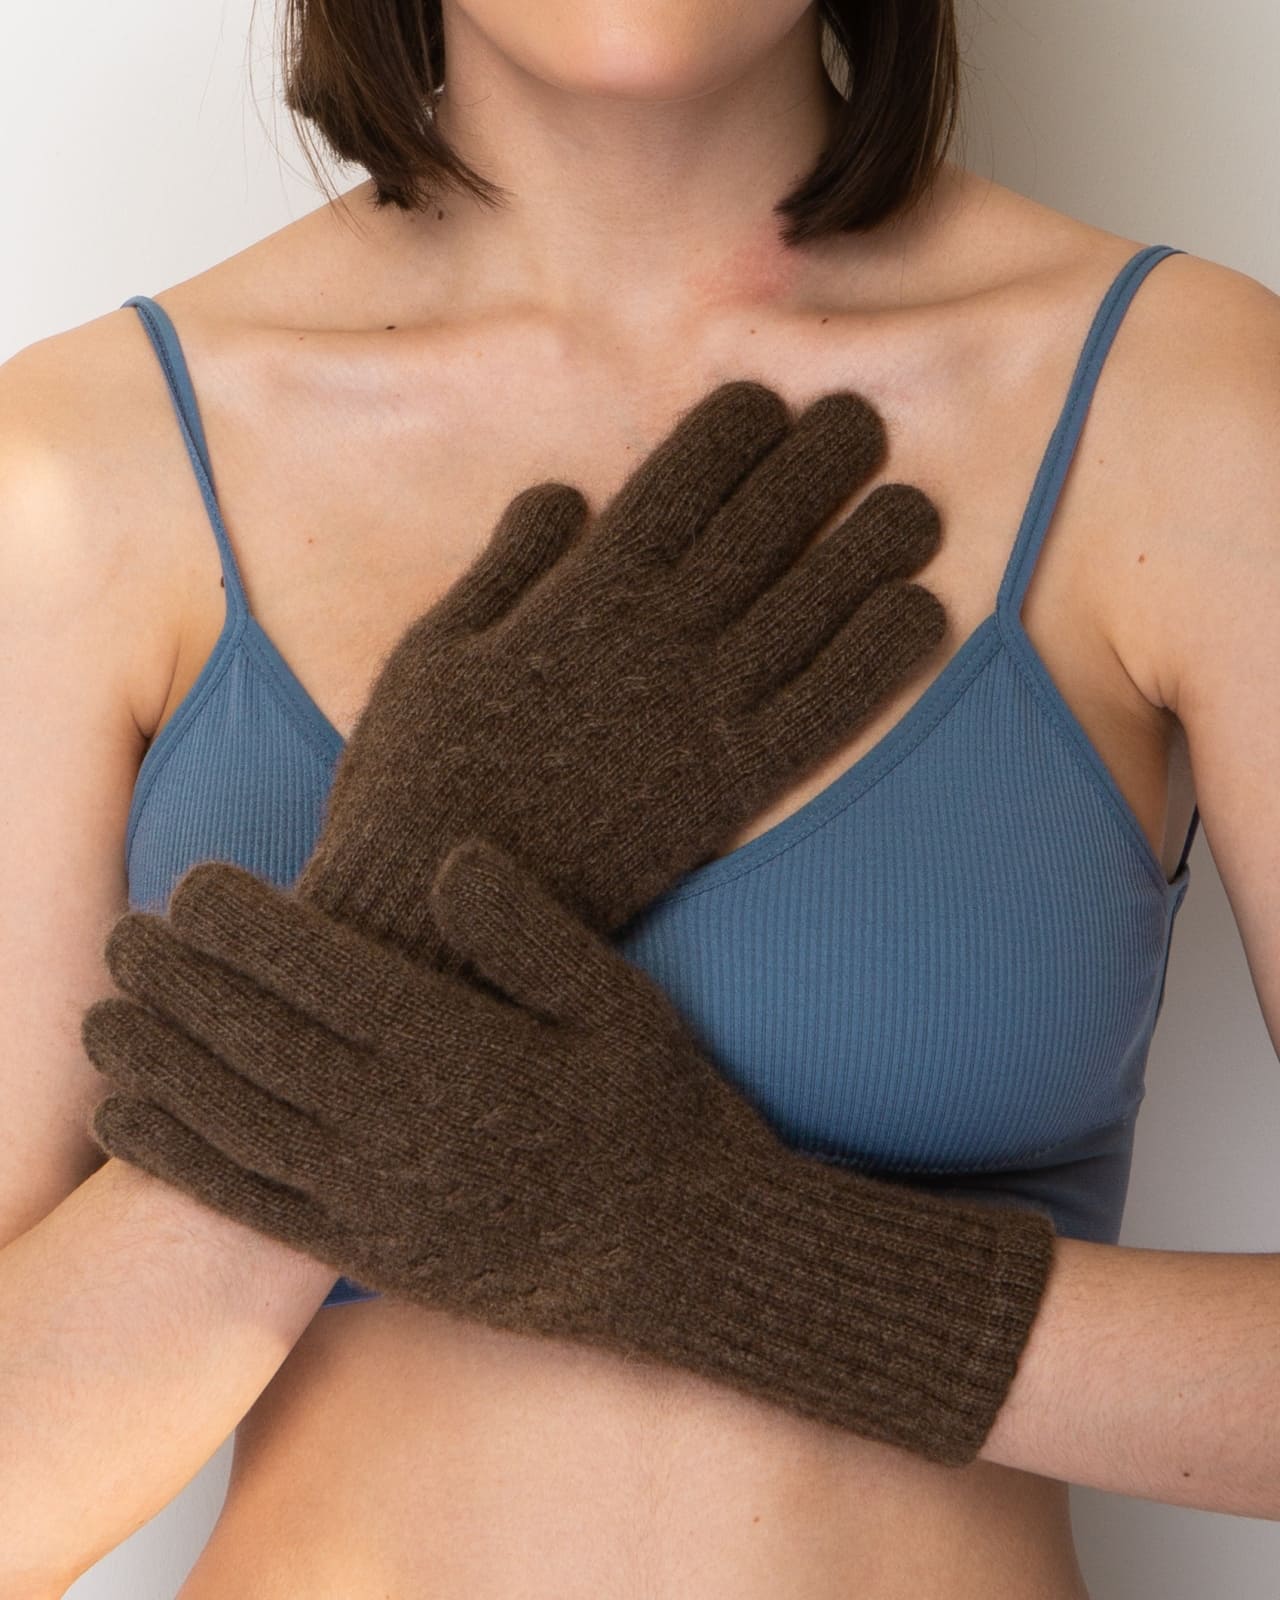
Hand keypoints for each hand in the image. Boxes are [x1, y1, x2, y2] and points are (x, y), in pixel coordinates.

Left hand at [86, 837, 1055, 1467]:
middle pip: (259, 1040)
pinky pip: (251, 1203)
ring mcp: (381, 1198)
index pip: (324, 972)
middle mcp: (405, 1127)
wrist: (690, 1256)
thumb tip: (450, 860)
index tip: (194, 882)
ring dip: (158, 1061)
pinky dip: (178, 1160)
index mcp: (463, 1053)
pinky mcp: (374, 1252)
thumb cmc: (661, 1112)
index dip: (246, 925)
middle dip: (179, 981)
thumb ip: (532, 931)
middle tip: (126, 932)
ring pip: (237, 1120)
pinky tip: (129, 1120)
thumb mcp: (622, 1004)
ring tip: (103, 1014)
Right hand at [288, 378, 944, 959]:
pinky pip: (823, 711)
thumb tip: (567, 493)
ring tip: (917, 507)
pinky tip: (921, 616)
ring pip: (810, 607)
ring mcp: (700, 713)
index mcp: (583, 593)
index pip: (677, 482)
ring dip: (871, 548)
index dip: (731, 430)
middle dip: (818, 462)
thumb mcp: (430, 651)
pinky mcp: (728, 790)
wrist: (437, 914)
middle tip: (864, 421)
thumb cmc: (417, 778)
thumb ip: (504, 567)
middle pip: (760, 527)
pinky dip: (877, 659)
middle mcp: (657, 638)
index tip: (767, 400)